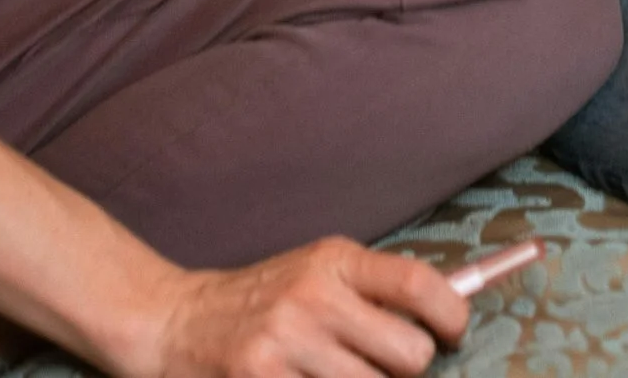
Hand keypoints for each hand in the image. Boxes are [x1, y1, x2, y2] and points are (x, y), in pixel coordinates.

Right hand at [120, 237, 467, 377]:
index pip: (420, 286)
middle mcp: (313, 298)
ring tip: (335, 374)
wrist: (175, 322)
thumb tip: (452, 311)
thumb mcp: (315, 273)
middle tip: (379, 364)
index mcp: (334, 261)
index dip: (452, 317)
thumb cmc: (261, 302)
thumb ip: (373, 289)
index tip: (451, 333)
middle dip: (405, 370)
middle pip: (411, 356)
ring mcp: (287, 345)